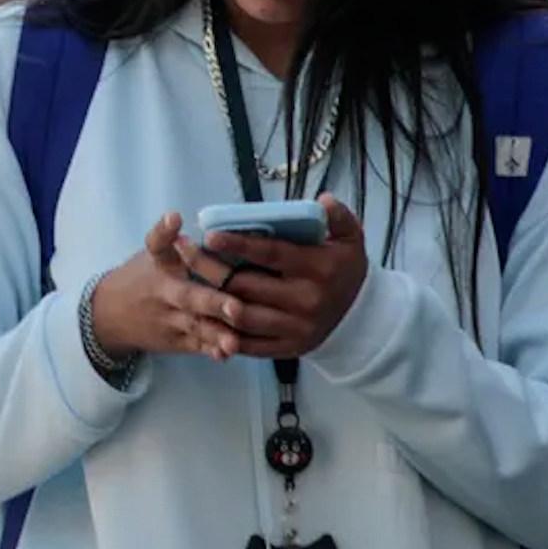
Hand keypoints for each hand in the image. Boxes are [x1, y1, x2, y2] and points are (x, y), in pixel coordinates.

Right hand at [87, 213, 251, 361]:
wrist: (109, 318)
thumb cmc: (139, 279)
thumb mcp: (147, 255)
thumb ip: (164, 237)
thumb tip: (175, 215)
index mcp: (159, 268)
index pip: (161, 248)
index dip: (171, 236)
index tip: (176, 219)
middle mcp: (164, 296)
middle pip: (188, 298)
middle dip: (213, 303)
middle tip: (236, 307)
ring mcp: (171, 322)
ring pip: (197, 328)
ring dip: (216, 336)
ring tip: (233, 343)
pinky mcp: (178, 342)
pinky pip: (197, 347)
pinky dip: (211, 351)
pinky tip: (227, 354)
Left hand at [189, 193, 369, 359]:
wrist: (362, 318)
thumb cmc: (345, 270)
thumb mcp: (351, 239)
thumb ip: (338, 216)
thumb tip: (322, 199)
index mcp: (317, 268)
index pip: (271, 254)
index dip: (238, 245)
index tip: (209, 236)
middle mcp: (305, 300)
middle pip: (246, 286)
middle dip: (210, 269)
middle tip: (185, 253)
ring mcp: (295, 328)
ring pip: (241, 317)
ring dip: (211, 301)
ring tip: (188, 281)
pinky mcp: (287, 349)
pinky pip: (248, 345)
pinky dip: (223, 332)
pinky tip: (203, 315)